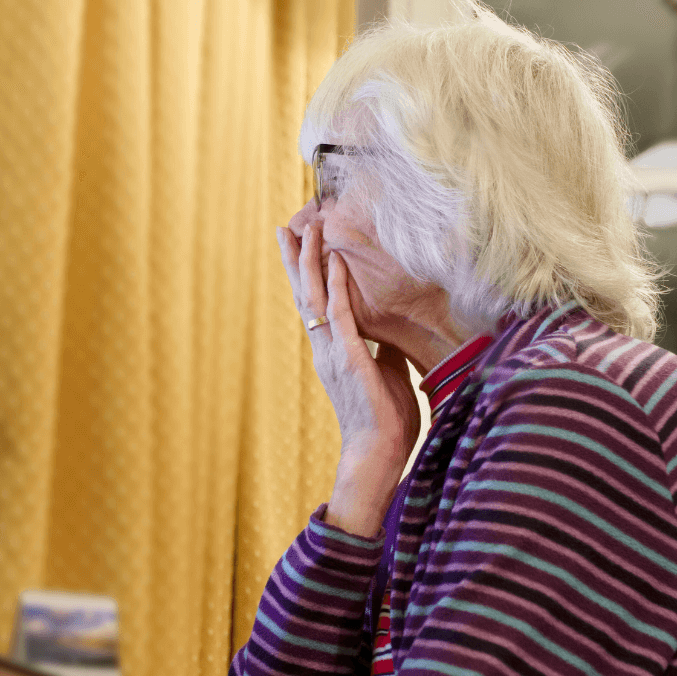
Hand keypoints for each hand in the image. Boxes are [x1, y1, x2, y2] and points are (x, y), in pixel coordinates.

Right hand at [278, 222, 420, 536]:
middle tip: (288, 225)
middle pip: (303, 293)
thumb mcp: (385, 374)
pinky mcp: (348, 358)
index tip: (298, 244)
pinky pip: (339, 313)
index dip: (305, 273)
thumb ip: (381, 350)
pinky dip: (336, 285)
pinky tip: (335, 259)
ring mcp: (332, 352)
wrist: (378, 451)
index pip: (314, 303)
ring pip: (314, 297)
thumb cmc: (384, 418)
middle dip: (295, 258)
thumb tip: (388, 334)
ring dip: (310, 260)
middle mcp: (324, 348)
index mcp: (331, 351)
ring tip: (306, 228)